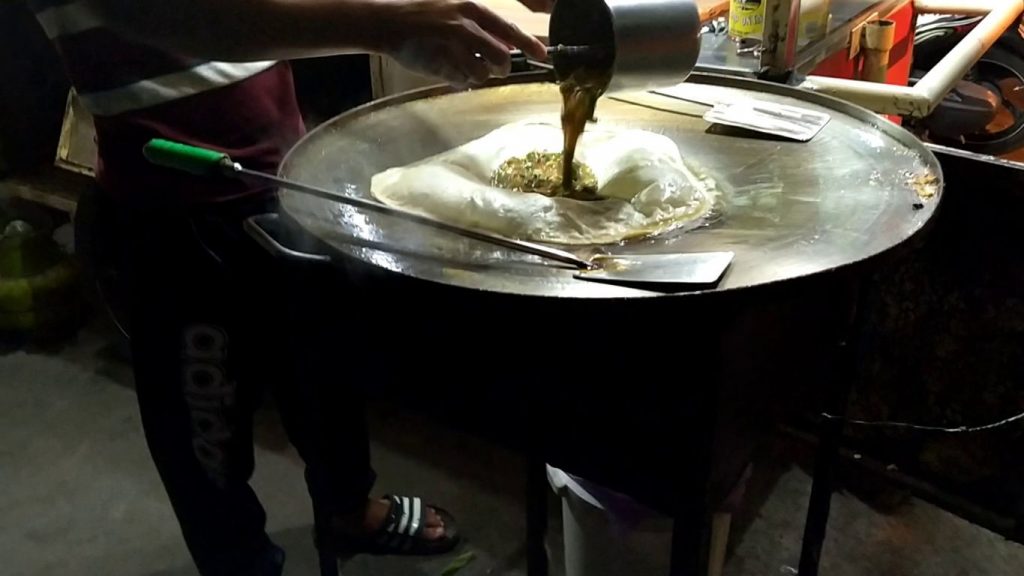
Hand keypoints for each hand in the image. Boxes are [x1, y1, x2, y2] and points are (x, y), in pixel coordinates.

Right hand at [381, 0, 547, 87]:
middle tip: (494, 70)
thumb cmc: (425, 18)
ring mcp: (452, 47)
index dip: (528, 44)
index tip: (542, 55)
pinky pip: (461, 80)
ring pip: (481, 73)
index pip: (509, 29)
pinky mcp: (440, 64)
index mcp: (472, 11)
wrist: (389, 23)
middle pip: (501, 58)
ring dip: (477, 75)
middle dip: (501, 68)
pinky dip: (458, 79)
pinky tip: (446, 68)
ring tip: (462, 66)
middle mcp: (465, 27)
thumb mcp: (456, 13)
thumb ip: (482, 29)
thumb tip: (508, 44)